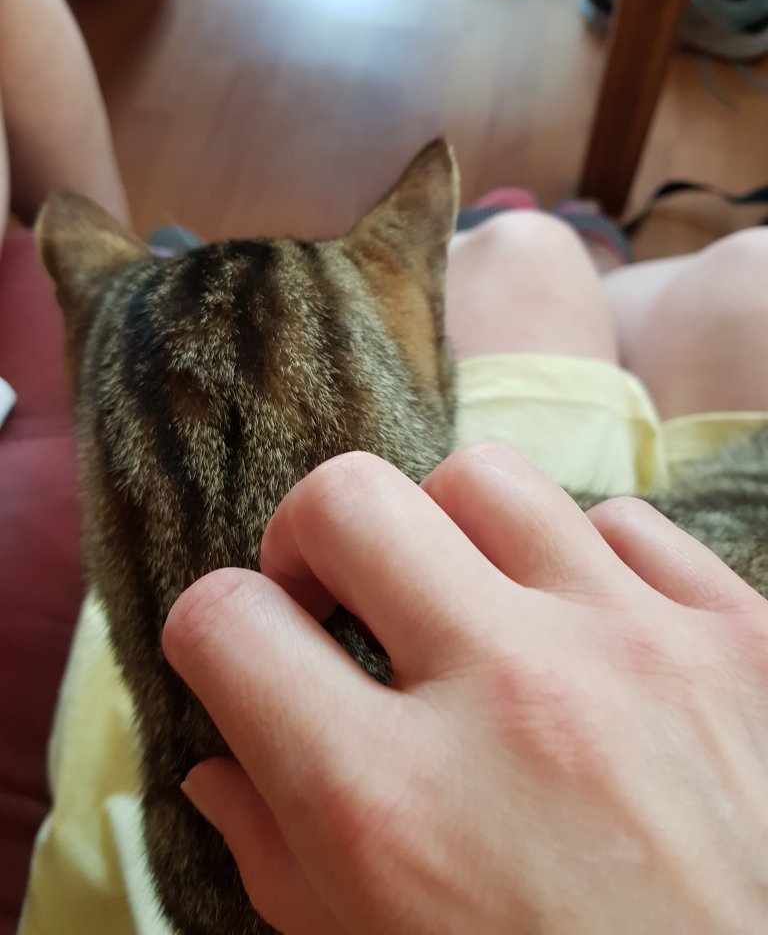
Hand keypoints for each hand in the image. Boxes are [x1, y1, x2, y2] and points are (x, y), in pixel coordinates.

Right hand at [163, 445, 767, 934]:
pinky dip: (588, 568)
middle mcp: (513, 703)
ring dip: (449, 536)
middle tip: (338, 595)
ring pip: (487, 479)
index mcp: (391, 811)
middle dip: (312, 539)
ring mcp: (641, 652)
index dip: (212, 631)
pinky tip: (590, 637)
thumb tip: (216, 768)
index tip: (247, 652)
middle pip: (348, 500)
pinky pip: (629, 527)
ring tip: (467, 605)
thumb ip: (282, 865)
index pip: (227, 624)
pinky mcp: (749, 639)